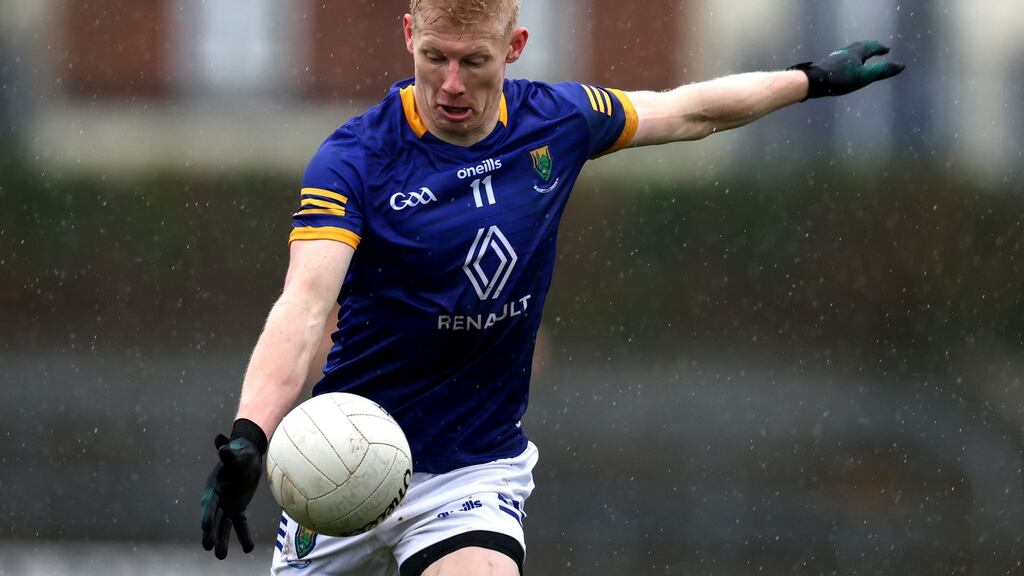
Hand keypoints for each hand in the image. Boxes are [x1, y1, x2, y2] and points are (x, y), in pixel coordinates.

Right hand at [200, 419, 266, 558]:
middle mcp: (218, 498)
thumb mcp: (236, 453)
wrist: (249, 456)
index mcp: (213, 486)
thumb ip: (228, 452)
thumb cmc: (241, 453)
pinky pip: (239, 524)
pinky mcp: (238, 508)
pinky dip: (243, 535)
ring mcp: (227, 504)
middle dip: (210, 532)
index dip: (207, 514)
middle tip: (208, 546)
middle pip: (213, 517)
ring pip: (223, 525)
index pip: (209, 502)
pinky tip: (248, 548)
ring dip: (221, 539)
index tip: (204, 527)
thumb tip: (220, 442)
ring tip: (220, 556)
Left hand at [791, 40, 904, 99]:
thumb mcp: (864, 77)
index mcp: (856, 52)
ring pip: (850, 52)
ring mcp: (835, 57)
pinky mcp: (827, 64)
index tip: (887, 49)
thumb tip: (902, 66)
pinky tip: (844, 67)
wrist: (813, 81)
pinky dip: (849, 60)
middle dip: (870, 47)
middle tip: (876, 49)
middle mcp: (845, 52)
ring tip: (862, 57)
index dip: (880, 48)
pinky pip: (842, 59)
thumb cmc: (839, 79)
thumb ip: (882, 71)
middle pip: (860, 46)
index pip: (871, 46)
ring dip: (859, 53)